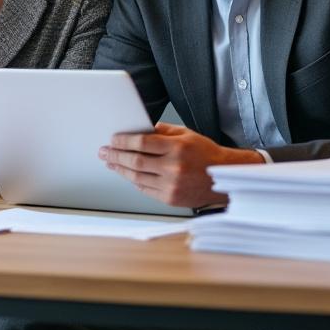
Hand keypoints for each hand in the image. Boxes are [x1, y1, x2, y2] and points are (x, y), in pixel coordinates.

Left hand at [99, 122, 263, 207]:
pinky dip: (134, 181)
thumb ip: (162, 131)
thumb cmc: (205, 153)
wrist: (224, 177)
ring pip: (137, 177)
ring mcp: (172, 185)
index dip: (123, 141)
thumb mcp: (186, 134)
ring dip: (120, 169)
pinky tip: (127, 174)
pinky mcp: (171, 198)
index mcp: (177, 148)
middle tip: (104, 152)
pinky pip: (145, 189)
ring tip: (111, 163)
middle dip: (116, 155)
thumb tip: (138, 131)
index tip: (113, 140)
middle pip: (135, 161)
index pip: (142, 143)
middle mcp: (173, 167)